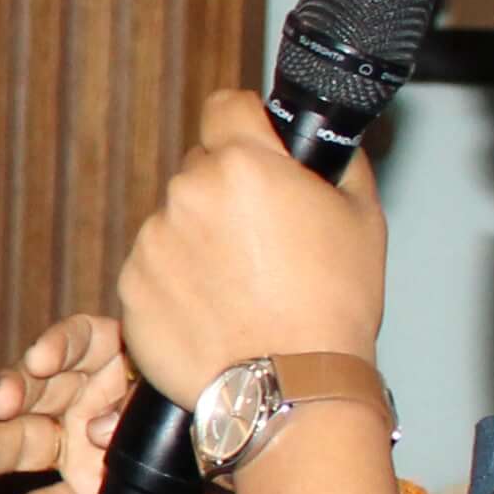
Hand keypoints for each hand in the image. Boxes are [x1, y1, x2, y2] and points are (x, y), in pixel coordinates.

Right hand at [0, 312, 236, 493]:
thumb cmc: (254, 443)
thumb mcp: (212, 407)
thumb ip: (151, 409)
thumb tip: (93, 431)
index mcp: (130, 362)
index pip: (82, 340)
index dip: (58, 346)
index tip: (43, 362)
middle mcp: (97, 402)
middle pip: (42, 388)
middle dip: (14, 392)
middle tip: (2, 402)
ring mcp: (86, 455)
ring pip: (27, 444)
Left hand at [111, 90, 389, 400]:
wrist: (287, 386)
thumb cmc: (332, 308)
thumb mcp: (362, 217)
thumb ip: (337, 165)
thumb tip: (325, 145)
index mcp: (242, 165)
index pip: (226, 106)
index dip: (244, 123)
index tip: (252, 141)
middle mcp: (187, 195)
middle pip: (201, 169)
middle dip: (226, 193)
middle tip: (262, 238)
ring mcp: (152, 243)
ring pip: (175, 222)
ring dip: (199, 241)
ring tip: (242, 286)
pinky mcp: (131, 289)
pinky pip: (153, 269)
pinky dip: (176, 283)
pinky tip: (215, 311)